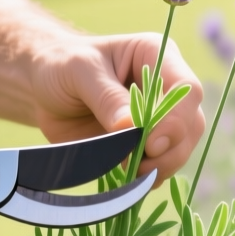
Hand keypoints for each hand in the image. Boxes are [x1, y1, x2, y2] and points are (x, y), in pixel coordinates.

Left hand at [29, 33, 205, 179]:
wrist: (43, 86)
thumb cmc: (63, 65)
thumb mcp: (80, 70)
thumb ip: (106, 97)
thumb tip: (131, 128)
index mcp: (157, 57)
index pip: (186, 89)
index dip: (177, 120)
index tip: (152, 144)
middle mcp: (165, 88)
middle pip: (191, 124)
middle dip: (172, 150)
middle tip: (141, 167)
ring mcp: (158, 119)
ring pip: (180, 148)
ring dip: (161, 167)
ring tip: (131, 173)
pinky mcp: (143, 144)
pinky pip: (158, 165)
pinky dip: (147, 177)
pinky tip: (128, 179)